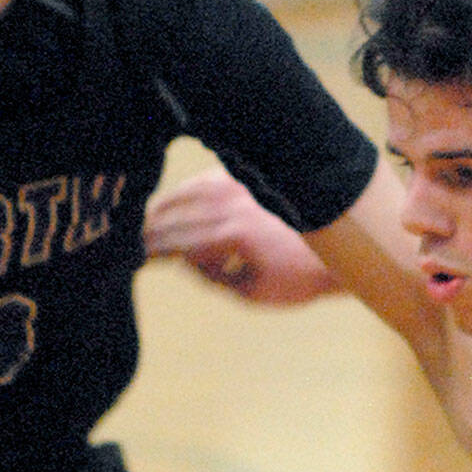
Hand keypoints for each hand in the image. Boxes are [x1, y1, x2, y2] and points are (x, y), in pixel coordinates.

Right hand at [143, 168, 338, 304]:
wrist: (345, 240)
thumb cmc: (301, 276)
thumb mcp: (254, 293)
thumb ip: (215, 278)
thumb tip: (186, 262)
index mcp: (231, 234)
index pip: (177, 242)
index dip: (150, 250)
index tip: (131, 258)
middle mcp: (231, 204)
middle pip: (174, 215)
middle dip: (149, 229)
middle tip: (126, 242)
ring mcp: (239, 187)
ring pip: (185, 193)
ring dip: (162, 208)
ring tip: (143, 223)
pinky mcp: (247, 179)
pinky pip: (204, 180)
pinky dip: (184, 191)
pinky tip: (173, 201)